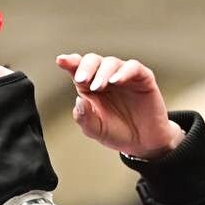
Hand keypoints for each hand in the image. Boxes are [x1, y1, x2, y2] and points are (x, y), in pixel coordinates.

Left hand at [56, 52, 185, 158]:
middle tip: (82, 80)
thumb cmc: (117, 133)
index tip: (61, 61)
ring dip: (102, 72)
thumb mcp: (96, 130)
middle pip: (93, 61)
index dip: (70, 62)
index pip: (78, 69)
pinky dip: (124, 71)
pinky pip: (133, 67)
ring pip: (111, 62)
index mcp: (90, 87)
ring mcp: (124, 76)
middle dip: (85, 67)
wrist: (143, 143)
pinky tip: (116, 80)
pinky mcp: (143, 78)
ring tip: (99, 86)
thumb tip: (79, 101)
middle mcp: (106, 77)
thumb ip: (84, 118)